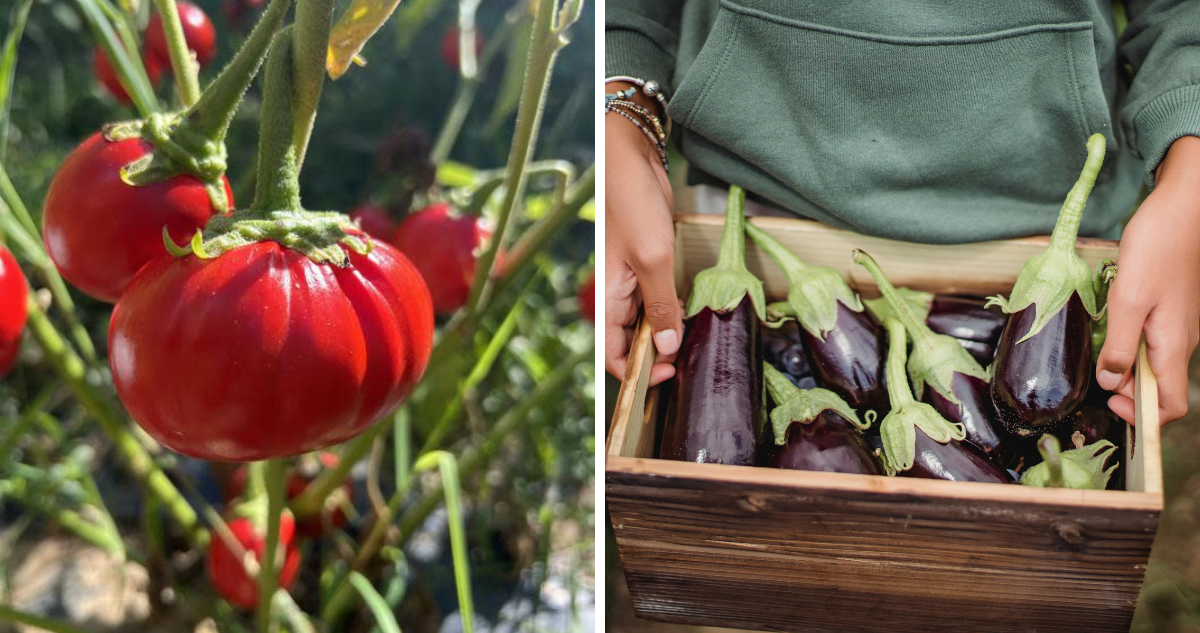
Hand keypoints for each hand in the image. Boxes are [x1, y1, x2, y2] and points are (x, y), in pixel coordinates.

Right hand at [605, 82, 682, 386]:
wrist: (631, 156)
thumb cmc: (631, 203)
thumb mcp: (652, 259)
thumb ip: (660, 306)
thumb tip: (665, 348)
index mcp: (608, 298)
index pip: (614, 356)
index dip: (637, 374)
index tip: (668, 377)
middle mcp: (618, 295)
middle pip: (632, 344)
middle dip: (657, 359)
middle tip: (688, 364)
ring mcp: (634, 280)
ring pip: (648, 323)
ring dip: (668, 335)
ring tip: (694, 342)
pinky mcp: (649, 264)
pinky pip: (659, 299)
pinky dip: (674, 310)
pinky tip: (692, 312)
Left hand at [1097, 135, 1199, 423]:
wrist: (1180, 210)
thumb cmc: (1156, 250)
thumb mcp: (1128, 300)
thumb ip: (1118, 345)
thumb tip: (1111, 382)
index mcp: (1174, 346)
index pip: (1172, 405)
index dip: (1143, 417)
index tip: (1110, 403)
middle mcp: (1180, 342)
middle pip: (1159, 388)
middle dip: (1129, 393)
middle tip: (1096, 381)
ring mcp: (1176, 326)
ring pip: (1152, 364)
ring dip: (1125, 369)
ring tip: (1099, 356)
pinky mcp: (1168, 311)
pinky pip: (1150, 342)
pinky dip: (1129, 347)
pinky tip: (1110, 331)